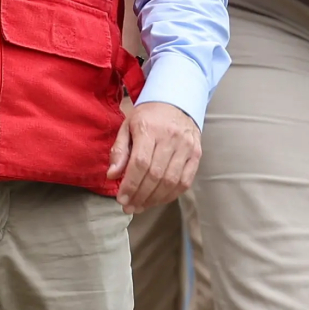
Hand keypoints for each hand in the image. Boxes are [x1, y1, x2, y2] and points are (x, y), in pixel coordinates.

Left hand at [107, 99, 200, 213]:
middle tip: (129, 207)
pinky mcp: (196, 154)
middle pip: (156, 175)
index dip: (131, 185)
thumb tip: (112, 175)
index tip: (121, 198)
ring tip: (140, 206)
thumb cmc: (148, 117)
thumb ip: (119, 150)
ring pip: (171, 181)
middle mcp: (171, 138)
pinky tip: (157, 200)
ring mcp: (187, 147)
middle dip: (140, 195)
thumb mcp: (127, 127)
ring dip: (154, 199)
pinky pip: (185, 181)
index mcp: (150, 129)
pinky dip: (171, 195)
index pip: (140, 163)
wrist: (176, 102)